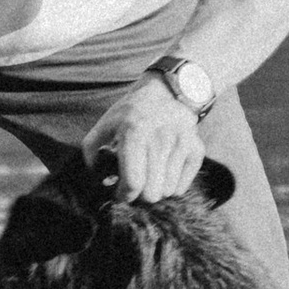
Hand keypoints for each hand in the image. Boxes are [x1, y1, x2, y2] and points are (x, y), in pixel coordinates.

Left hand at [84, 77, 206, 203]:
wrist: (166, 92)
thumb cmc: (131, 113)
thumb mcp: (105, 124)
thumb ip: (91, 151)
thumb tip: (97, 179)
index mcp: (135, 133)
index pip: (133, 183)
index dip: (123, 196)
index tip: (119, 193)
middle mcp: (161, 139)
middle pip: (152, 194)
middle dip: (139, 195)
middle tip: (135, 183)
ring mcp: (182, 144)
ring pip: (167, 192)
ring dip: (155, 189)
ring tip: (149, 175)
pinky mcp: (196, 149)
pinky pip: (182, 187)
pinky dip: (171, 186)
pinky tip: (163, 172)